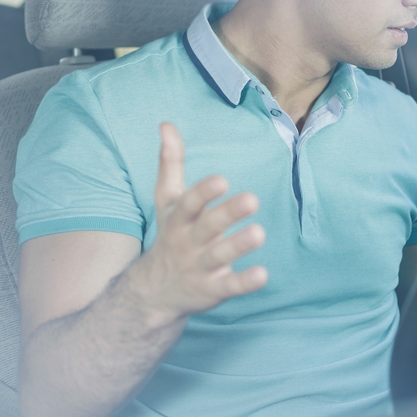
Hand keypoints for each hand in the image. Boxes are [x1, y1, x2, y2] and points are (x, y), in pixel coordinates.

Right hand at [131, 123, 267, 321]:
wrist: (153, 293)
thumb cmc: (171, 234)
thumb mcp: (167, 201)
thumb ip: (170, 164)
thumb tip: (166, 124)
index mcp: (179, 220)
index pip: (189, 204)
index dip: (203, 193)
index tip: (221, 180)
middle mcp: (188, 243)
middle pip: (208, 227)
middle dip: (228, 214)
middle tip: (252, 199)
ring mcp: (200, 268)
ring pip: (219, 256)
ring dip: (238, 245)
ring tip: (259, 233)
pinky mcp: (214, 290)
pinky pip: (230, 286)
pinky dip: (245, 282)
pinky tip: (262, 274)